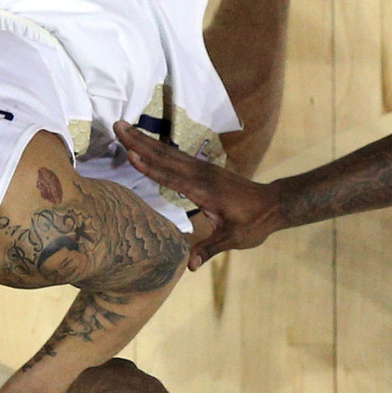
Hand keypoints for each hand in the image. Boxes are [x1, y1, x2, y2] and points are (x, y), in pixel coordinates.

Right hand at [111, 122, 285, 268]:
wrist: (274, 204)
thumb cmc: (254, 223)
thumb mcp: (233, 239)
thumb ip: (210, 248)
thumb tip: (191, 266)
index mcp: (205, 190)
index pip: (171, 177)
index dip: (150, 167)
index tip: (130, 154)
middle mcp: (202, 175)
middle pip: (165, 156)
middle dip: (140, 142)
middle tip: (117, 126)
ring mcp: (203, 169)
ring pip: (169, 153)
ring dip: (145, 140)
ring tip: (124, 128)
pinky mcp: (204, 170)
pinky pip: (176, 157)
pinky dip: (159, 149)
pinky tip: (147, 144)